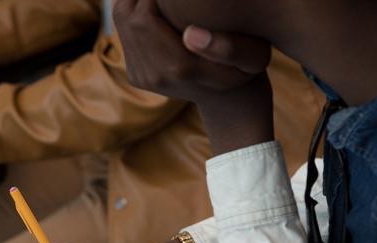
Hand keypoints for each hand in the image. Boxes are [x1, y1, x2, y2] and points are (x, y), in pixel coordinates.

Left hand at [114, 0, 273, 153]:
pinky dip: (135, 10)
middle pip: (129, 16)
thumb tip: (190, 34)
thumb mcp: (253, 58)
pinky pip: (124, 31)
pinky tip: (157, 4)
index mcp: (177, 68)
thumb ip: (229, 47)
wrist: (226, 99)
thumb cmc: (245, 69)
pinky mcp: (134, 75)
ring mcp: (140, 77)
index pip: (145, 16)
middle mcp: (153, 75)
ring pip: (122, 20)